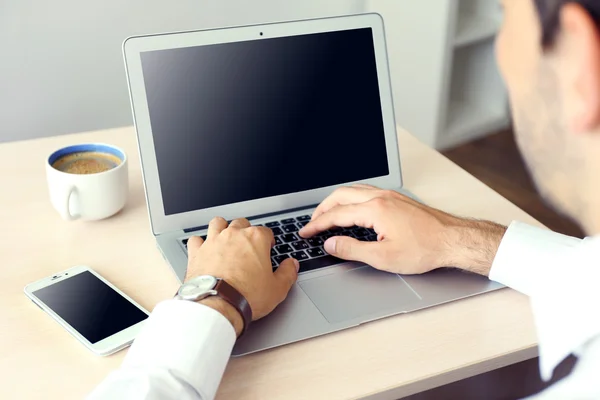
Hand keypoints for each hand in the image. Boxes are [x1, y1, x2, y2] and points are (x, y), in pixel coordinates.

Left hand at [185, 217, 298, 334]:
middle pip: (242, 223)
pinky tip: (204, 249)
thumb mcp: (277, 288)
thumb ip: (288, 273)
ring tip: (226, 238)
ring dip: (222, 228)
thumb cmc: (247, 295)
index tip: (268, 249)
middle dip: (246, 231)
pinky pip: (196, 239)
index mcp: (256, 239)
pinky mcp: (197, 252)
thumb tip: (292, 264)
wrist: (218, 305)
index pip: (266, 231)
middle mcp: (234, 235)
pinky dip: (200, 243)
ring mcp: (213, 241)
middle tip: (248, 244)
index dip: (268, 240)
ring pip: (218, 223)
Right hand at [299, 185, 505, 275]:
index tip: (305, 232)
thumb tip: (331, 244)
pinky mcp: (397, 199)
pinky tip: (351, 209)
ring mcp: (390, 195)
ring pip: (353, 190)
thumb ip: (352, 250)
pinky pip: (365, 192)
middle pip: (340, 195)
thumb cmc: (425, 249)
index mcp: (375, 209)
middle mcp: (381, 197)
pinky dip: (350, 199)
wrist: (453, 240)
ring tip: (327, 215)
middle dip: (322, 209)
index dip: (317, 225)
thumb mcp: (383, 257)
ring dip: (336, 201)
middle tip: (312, 223)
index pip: (336, 214)